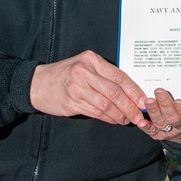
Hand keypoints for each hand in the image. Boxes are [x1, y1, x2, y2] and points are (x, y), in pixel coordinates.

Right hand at [30, 50, 146, 125]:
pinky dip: (108, 118)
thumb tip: (129, 91)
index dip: (133, 90)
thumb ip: (103, 75)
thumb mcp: (84, 66)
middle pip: (114, 91)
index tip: (144, 101)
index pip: (119, 75)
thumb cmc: (65, 74)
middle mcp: (84, 72)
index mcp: (91, 60)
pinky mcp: (71, 102)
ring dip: (120, 115)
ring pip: (106, 104)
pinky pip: (95, 112)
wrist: (37, 83)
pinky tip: (114, 120)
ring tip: (128, 120)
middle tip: (139, 116)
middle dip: (130, 106)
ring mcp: (76, 87)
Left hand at [138, 88, 180, 143]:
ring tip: (149, 101)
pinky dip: (146, 127)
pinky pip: (152, 131)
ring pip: (161, 122)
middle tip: (159, 91)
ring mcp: (169, 132)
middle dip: (165, 104)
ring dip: (154, 112)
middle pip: (173, 118)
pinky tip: (141, 122)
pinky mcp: (159, 134)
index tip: (178, 101)